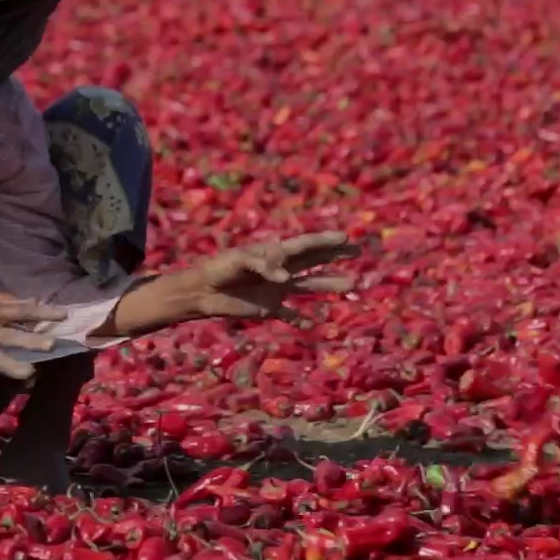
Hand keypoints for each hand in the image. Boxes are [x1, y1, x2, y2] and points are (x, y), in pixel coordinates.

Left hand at [180, 231, 360, 324]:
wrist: (200, 291)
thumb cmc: (217, 269)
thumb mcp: (238, 261)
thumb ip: (262, 265)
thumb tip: (285, 278)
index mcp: (273, 253)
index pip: (304, 245)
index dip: (324, 241)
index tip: (345, 237)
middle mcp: (279, 269)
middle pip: (313, 260)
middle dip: (335, 255)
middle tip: (358, 250)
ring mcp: (276, 289)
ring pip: (309, 286)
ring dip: (330, 284)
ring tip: (353, 283)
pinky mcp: (268, 308)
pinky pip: (288, 314)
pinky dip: (299, 319)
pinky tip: (312, 323)